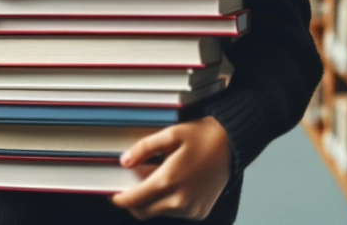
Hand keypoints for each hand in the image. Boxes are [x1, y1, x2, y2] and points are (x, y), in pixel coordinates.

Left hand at [111, 116, 231, 220]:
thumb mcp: (171, 134)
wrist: (233, 144)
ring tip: (159, 177)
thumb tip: (125, 161)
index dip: (119, 198)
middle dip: (134, 201)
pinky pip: (175, 212)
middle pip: (143, 211)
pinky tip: (175, 184)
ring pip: (159, 212)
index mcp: (169, 180)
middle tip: (133, 184)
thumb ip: (144, 148)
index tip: (112, 194)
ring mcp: (191, 209)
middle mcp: (180, 200)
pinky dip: (169, 202)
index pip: (134, 200)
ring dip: (152, 201)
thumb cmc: (203, 137)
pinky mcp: (199, 212)